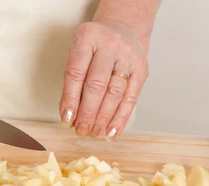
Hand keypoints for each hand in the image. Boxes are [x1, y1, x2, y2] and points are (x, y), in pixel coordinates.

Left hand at [59, 20, 148, 139]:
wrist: (124, 29)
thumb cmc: (96, 46)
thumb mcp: (80, 52)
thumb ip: (74, 80)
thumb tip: (71, 116)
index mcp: (88, 37)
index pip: (76, 73)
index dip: (70, 99)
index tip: (67, 118)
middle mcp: (110, 45)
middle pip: (96, 85)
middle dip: (87, 112)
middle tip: (81, 130)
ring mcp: (128, 56)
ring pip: (114, 93)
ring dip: (102, 118)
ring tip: (93, 132)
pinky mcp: (141, 69)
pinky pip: (131, 98)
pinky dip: (120, 118)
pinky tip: (111, 131)